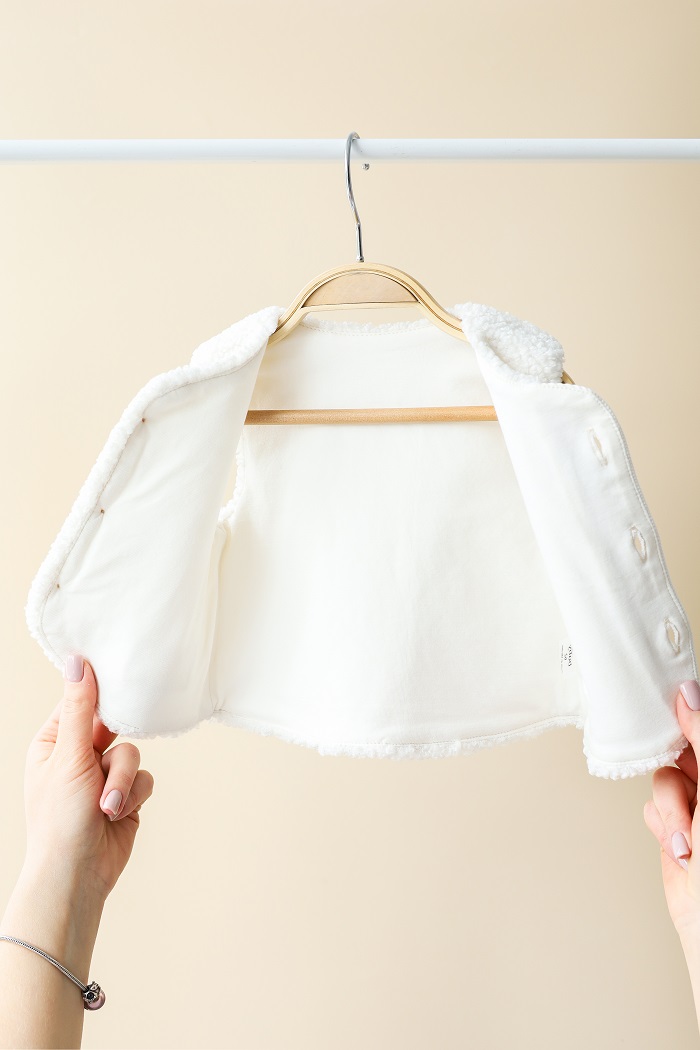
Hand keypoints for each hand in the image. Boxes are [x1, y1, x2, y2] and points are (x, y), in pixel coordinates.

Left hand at [22, 653, 154, 899]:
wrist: (78, 875)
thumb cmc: (59, 820)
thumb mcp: (69, 756)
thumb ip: (79, 708)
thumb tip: (77, 661)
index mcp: (54, 742)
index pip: (80, 701)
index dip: (99, 692)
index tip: (119, 672)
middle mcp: (79, 755)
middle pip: (113, 726)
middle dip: (113, 750)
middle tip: (106, 754)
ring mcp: (104, 776)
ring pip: (132, 753)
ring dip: (122, 781)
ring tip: (105, 806)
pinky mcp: (126, 795)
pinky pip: (144, 777)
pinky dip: (133, 795)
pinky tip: (116, 814)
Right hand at [643, 680, 699, 941]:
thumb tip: (690, 694)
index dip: (688, 719)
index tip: (670, 706)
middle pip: (682, 753)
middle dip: (679, 780)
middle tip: (692, 799)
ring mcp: (699, 810)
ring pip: (664, 781)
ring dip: (670, 810)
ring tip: (689, 842)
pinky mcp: (676, 832)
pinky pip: (653, 809)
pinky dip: (661, 826)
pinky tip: (678, 849)